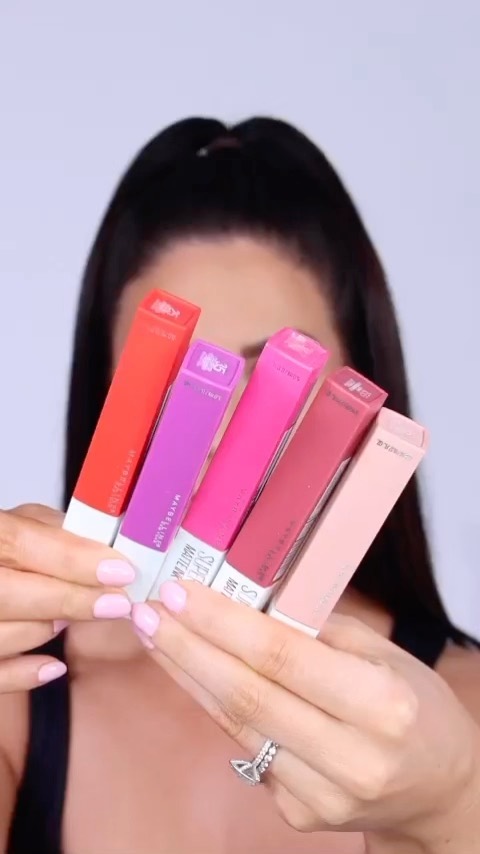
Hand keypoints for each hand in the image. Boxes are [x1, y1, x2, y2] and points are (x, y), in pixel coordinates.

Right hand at [0, 503, 132, 691]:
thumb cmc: (5, 546)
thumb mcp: (24, 521)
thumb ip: (57, 532)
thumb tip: (105, 551)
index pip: (19, 543)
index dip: (71, 559)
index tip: (119, 571)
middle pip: (7, 593)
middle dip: (68, 599)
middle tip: (116, 603)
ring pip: (1, 634)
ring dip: (45, 628)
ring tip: (69, 619)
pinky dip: (23, 675)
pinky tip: (54, 667)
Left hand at [132, 581, 479, 850]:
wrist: (437, 788)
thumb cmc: (412, 705)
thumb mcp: (384, 653)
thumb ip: (318, 630)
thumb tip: (246, 600)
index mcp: (382, 704)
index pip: (283, 658)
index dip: (224, 624)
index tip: (180, 593)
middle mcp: (353, 757)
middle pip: (248, 696)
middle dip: (188, 649)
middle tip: (148, 612)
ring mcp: (323, 795)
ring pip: (238, 725)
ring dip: (189, 675)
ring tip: (157, 636)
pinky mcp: (301, 815)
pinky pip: (248, 749)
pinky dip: (217, 707)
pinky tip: (197, 675)